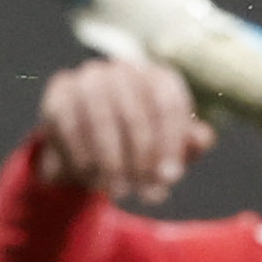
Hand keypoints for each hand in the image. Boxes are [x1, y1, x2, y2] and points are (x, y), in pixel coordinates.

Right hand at [34, 57, 209, 201]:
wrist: (88, 149)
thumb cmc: (138, 148)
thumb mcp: (168, 151)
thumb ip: (190, 144)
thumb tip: (201, 138)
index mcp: (158, 77)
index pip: (169, 105)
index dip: (170, 145)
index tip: (169, 179)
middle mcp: (125, 68)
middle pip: (136, 114)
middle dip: (141, 160)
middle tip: (143, 193)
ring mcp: (90, 76)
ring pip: (102, 119)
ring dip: (112, 162)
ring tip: (119, 192)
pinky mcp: (60, 90)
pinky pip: (70, 124)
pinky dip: (83, 155)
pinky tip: (91, 178)